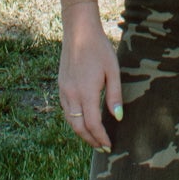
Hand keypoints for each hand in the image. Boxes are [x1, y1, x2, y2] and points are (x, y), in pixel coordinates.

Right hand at [58, 8, 122, 150]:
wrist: (78, 31)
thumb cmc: (99, 49)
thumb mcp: (113, 71)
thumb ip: (115, 96)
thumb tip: (117, 118)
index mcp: (86, 92)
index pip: (92, 124)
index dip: (100, 138)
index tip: (109, 146)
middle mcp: (71, 94)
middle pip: (78, 127)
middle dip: (90, 140)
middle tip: (102, 148)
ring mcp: (64, 90)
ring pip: (70, 120)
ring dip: (81, 132)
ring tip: (94, 138)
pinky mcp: (61, 86)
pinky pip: (66, 110)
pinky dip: (74, 121)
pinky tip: (83, 121)